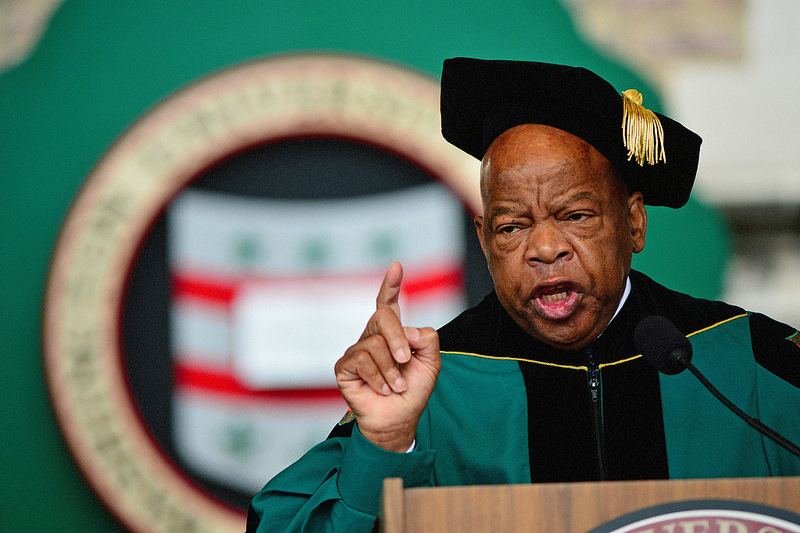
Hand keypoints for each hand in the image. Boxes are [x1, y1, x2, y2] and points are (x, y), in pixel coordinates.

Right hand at [334, 262, 440, 451]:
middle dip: (397, 338)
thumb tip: (406, 330)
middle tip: (407, 360)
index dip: (391, 285)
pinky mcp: (345, 367)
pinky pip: (362, 361)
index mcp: (392, 332)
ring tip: (395, 386)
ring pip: (374, 344)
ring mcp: (357, 350)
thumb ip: (426, 339)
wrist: (399, 418)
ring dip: (391, 370)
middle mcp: (372, 336)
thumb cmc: (413, 390)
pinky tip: (382, 389)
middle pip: (382, 318)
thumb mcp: (430, 362)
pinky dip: (378, 378)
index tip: (396, 267)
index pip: (388, 303)